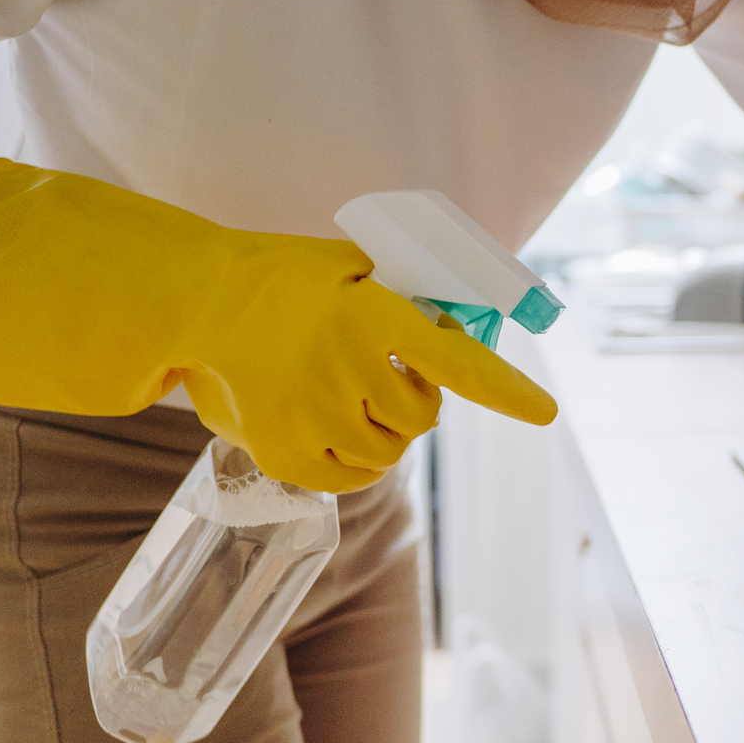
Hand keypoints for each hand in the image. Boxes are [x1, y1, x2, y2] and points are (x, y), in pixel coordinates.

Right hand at [0, 161, 556, 491]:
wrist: (198, 299)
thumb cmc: (290, 279)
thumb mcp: (355, 265)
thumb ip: (414, 292)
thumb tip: (474, 320)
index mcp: (369, 313)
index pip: (454, 359)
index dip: (505, 389)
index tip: (545, 412)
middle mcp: (343, 366)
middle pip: (422, 416)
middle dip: (413, 398)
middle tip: (377, 368)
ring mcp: (310, 414)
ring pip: (390, 452)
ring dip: (383, 429)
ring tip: (344, 392)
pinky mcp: (282, 453)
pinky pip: (352, 477)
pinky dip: (355, 461)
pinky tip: (330, 424)